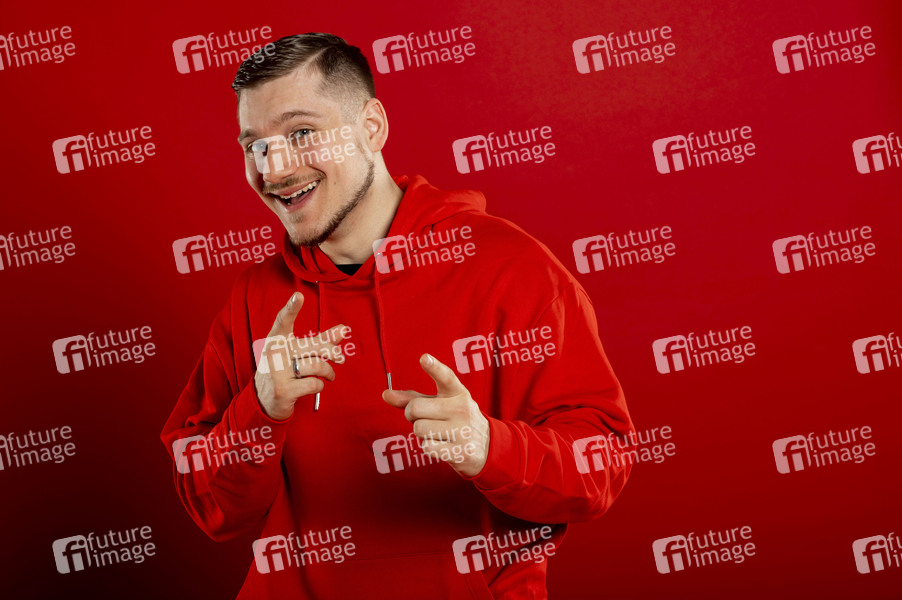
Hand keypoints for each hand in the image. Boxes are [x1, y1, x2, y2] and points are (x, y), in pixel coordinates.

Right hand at [254, 292, 345, 419]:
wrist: (264, 399)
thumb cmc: (286, 368)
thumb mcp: (299, 351)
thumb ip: (321, 340)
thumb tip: (344, 328)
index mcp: (276, 339)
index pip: (284, 321)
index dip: (291, 308)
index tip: (299, 296)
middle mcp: (273, 353)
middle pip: (314, 346)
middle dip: (333, 352)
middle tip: (341, 359)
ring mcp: (276, 372)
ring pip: (317, 366)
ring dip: (328, 372)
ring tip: (330, 375)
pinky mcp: (283, 390)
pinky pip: (314, 383)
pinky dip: (320, 385)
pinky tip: (314, 385)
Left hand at [383, 353, 489, 476]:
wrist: (487, 446)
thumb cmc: (455, 419)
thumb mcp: (439, 403)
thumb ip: (412, 398)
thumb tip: (385, 394)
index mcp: (457, 392)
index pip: (446, 377)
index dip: (434, 368)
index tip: (424, 358)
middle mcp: (461, 408)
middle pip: (415, 408)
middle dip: (412, 414)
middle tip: (425, 417)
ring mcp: (462, 430)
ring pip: (418, 428)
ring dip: (422, 432)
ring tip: (438, 432)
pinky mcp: (459, 451)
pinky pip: (426, 446)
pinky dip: (429, 447)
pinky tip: (443, 444)